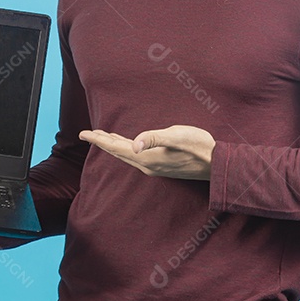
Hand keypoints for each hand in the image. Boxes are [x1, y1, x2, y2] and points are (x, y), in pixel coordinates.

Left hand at [78, 125, 215, 180]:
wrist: (216, 164)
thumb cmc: (198, 146)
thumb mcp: (176, 136)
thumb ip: (155, 138)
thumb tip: (134, 144)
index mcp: (147, 158)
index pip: (116, 147)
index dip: (99, 139)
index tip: (83, 133)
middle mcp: (147, 165)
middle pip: (118, 152)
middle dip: (101, 142)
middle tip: (86, 133)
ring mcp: (153, 167)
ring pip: (125, 155)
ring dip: (112, 145)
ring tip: (101, 136)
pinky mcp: (160, 165)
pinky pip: (134, 157)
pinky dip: (124, 148)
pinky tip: (126, 144)